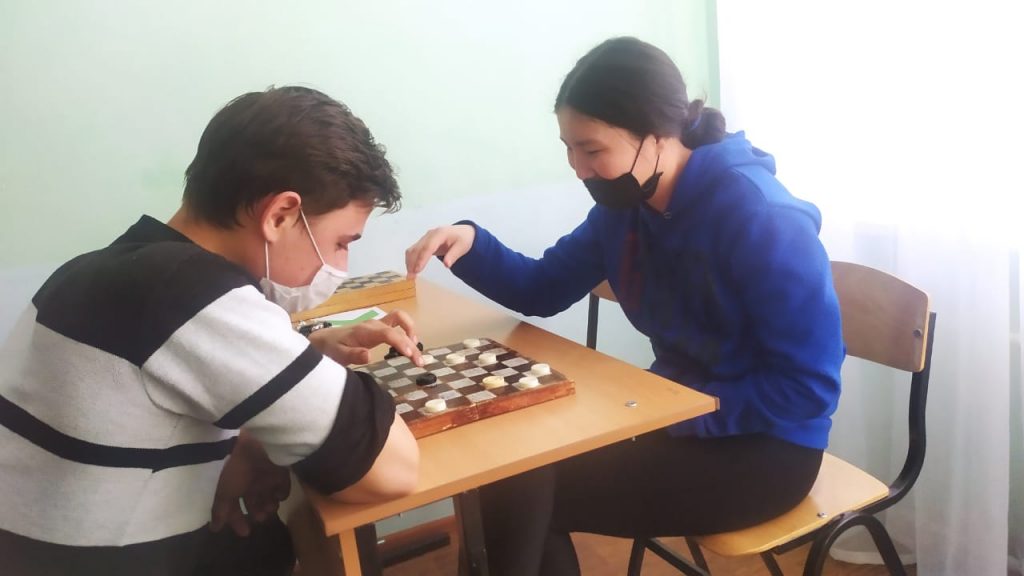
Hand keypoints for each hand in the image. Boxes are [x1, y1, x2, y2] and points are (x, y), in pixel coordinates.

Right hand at [211, 432, 290, 535]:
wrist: (253, 443)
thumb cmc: (234, 468)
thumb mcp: (224, 491)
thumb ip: (221, 510)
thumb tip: (214, 529)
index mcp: (233, 485)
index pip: (234, 506)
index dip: (238, 520)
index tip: (245, 532)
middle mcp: (249, 481)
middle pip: (254, 502)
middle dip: (257, 513)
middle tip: (260, 518)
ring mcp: (265, 476)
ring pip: (269, 497)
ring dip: (269, 506)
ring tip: (269, 509)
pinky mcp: (280, 471)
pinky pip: (282, 487)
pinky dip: (281, 493)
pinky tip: (277, 495)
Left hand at [307, 310, 421, 365]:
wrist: (325, 340)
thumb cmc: (332, 349)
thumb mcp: (339, 355)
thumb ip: (353, 355)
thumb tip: (369, 356)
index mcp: (365, 332)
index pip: (388, 333)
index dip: (400, 342)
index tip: (409, 354)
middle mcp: (374, 325)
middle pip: (398, 330)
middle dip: (411, 345)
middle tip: (419, 362)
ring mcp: (378, 324)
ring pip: (401, 321)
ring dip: (412, 333)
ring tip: (417, 353)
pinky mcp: (380, 327)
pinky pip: (398, 323)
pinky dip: (407, 331)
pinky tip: (410, 346)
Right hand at [405, 224, 474, 278]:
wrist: (462, 232)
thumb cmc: (463, 239)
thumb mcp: (462, 246)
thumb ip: (453, 255)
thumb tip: (447, 265)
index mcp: (440, 234)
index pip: (428, 247)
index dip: (422, 258)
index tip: (417, 270)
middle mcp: (430, 235)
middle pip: (417, 248)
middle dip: (413, 263)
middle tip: (411, 277)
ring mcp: (425, 238)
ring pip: (413, 250)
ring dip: (409, 262)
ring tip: (410, 276)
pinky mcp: (423, 243)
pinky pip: (414, 251)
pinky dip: (411, 260)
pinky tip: (411, 270)